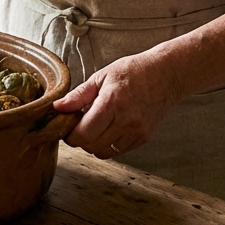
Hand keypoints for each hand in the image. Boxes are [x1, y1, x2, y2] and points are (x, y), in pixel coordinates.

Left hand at [52, 51, 184, 158]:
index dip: (70, 135)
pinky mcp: (144, 138)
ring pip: (104, 152)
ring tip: (96, 126)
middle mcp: (126, 121)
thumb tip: (58, 107)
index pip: (83, 134)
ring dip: (94, 144)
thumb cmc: (133, 71)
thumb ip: (78, 95)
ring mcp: (137, 132)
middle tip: (80, 125)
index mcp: (111, 104)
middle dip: (80, 139)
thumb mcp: (101, 77)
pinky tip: (110, 128)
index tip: (68, 127)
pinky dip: (109, 144)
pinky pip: (119, 151)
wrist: (166, 75)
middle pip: (91, 146)